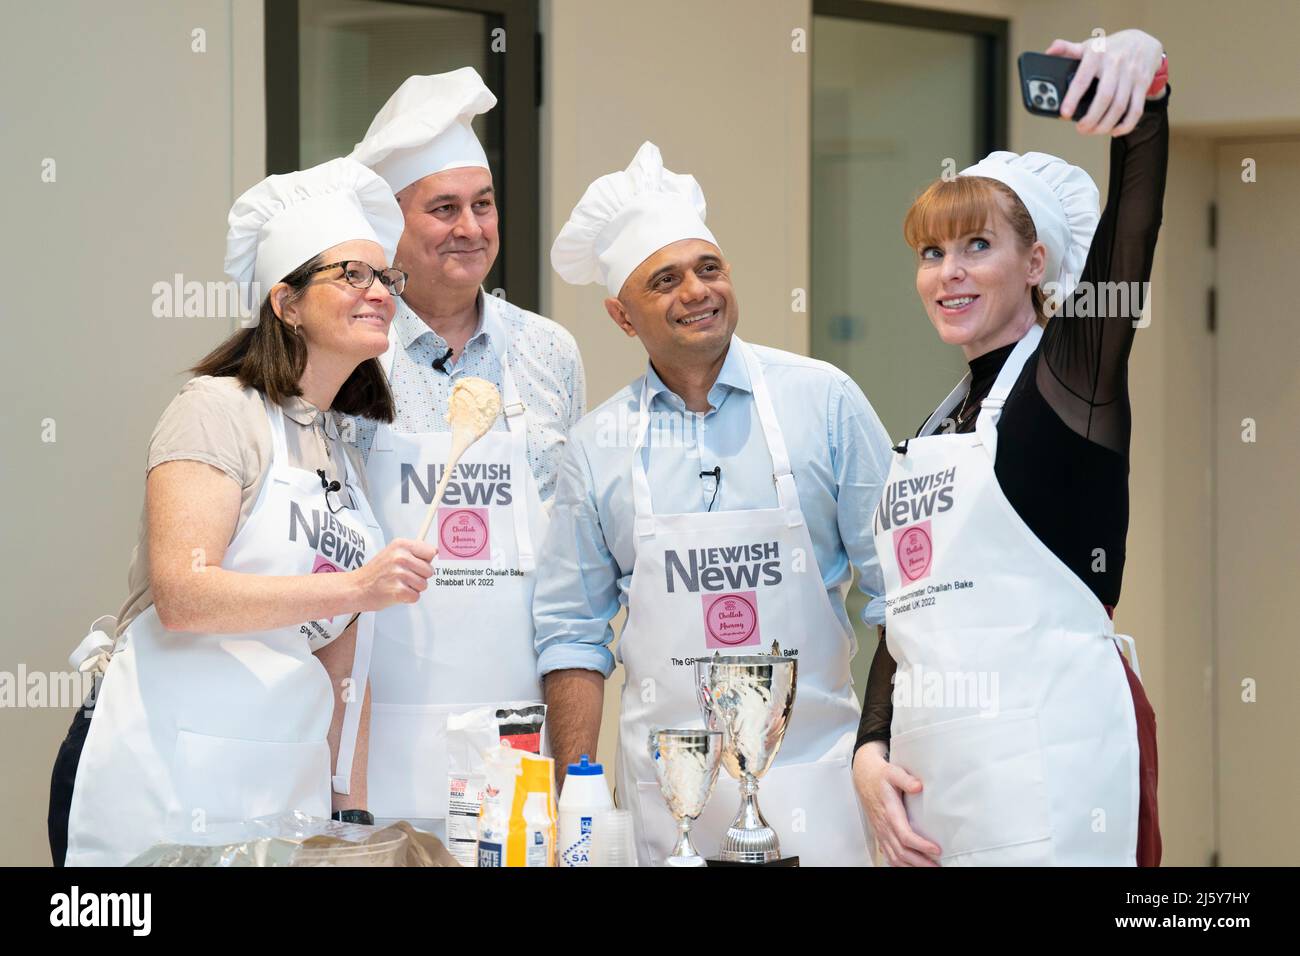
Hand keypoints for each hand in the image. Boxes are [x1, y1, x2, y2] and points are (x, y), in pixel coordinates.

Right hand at [350, 537, 435, 610]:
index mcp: (401, 545)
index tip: (419, 565)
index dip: (425, 561)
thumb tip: (434, 552)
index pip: (430, 552)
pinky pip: (416, 597)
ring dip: (413, 588)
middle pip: (429, 570)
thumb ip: (413, 552)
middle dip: (420, 577)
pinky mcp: (398, 590)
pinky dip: (407, 598)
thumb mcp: (392, 552)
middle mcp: (401, 557)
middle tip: (404, 577)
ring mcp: (399, 574)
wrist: (356, 588)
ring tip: (398, 584)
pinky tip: (396, 593)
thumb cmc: (375, 572)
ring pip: (423, 585)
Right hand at [852, 741, 941, 866]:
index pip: (905, 835)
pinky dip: (899, 864)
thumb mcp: (892, 772)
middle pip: (901, 851)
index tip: (936, 849)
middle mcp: (884, 825)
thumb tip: (918, 786)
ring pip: (894, 856)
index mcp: (889, 812)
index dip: (921, 845)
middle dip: (919, 861)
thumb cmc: (880, 776)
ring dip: (911, 865)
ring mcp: (881, 831)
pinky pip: (888, 854)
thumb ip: (905, 779)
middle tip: (937, 865)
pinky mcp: (880, 834)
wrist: (864, 777)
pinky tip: (910, 865)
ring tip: (928, 867)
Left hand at [1046, 29, 1163, 136]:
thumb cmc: (1111, 48)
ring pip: (1119, 106)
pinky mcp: (1142, 85)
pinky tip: (1114, 130)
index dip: (1073, 97)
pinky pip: (1136, 109)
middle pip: (1104, 97)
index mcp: (1097, 55)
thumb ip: (1068, 49)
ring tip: (1093, 131)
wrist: (1143, 41)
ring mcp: (1131, 75)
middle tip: (1081, 129)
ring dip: (1105, 125)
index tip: (1064, 113)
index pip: (1083, 78)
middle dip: (1091, 118)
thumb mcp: (1089, 45)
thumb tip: (1050, 51)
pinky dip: (1125, 125)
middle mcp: (1116, 64)